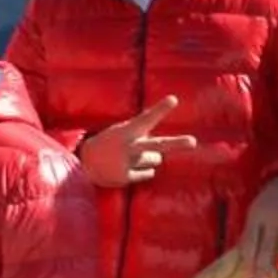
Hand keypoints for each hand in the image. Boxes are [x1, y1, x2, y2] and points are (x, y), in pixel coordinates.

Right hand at [79, 98, 197, 187]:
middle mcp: (129, 147)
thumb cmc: (110, 143)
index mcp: (127, 131)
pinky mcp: (126, 177)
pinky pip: (148, 173)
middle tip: (193, 142)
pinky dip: (142, 170)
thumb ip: (141, 133)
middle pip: (158, 145)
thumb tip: (162, 142)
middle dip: (177, 143)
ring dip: (148, 157)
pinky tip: (128, 167)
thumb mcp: (121, 131)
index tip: (173, 99)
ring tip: (131, 156)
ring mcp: (128, 163)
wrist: (85, 163)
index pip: (147, 118)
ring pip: (155, 159)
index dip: (161, 109)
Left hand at [242, 175, 277, 275]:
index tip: (251, 275)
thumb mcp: (254, 214)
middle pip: (269, 251)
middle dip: (265, 270)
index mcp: (256, 217)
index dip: (249, 262)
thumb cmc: (269, 203)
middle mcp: (273, 220)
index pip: (250, 245)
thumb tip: (246, 264)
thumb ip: (251, 236)